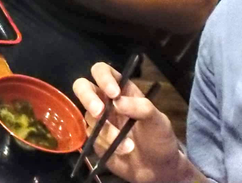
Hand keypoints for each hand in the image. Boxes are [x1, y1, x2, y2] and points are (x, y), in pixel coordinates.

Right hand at [71, 63, 196, 182]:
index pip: (102, 71)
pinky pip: (91, 136)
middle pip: (82, 86)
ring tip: (128, 145)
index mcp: (122, 90)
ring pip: (89, 116)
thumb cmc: (159, 138)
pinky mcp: (94, 138)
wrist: (157, 169)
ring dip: (107, 131)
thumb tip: (116, 101)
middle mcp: (106, 101)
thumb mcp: (158, 120)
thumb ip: (140, 107)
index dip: (103, 77)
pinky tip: (122, 151)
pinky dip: (106, 144)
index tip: (113, 93)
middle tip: (99, 112)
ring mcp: (99, 120)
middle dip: (88, 97)